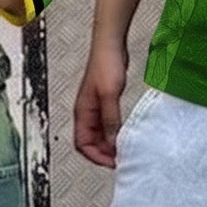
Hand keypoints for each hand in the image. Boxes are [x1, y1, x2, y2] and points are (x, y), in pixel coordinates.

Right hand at [74, 41, 128, 168]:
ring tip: (124, 150)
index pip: (82, 144)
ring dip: (109, 144)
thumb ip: (110, 120)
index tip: (112, 162)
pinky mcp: (104, 101)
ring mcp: (95, 107)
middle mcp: (86, 112)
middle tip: (121, 159)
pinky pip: (106, 124)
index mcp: (82, 112)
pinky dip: (114, 133)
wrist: (110, 44)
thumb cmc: (106, 64)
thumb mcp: (110, 95)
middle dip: (103, 153)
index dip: (95, 156)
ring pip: (98, 135)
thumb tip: (112, 142)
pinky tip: (125, 134)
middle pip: (89, 142)